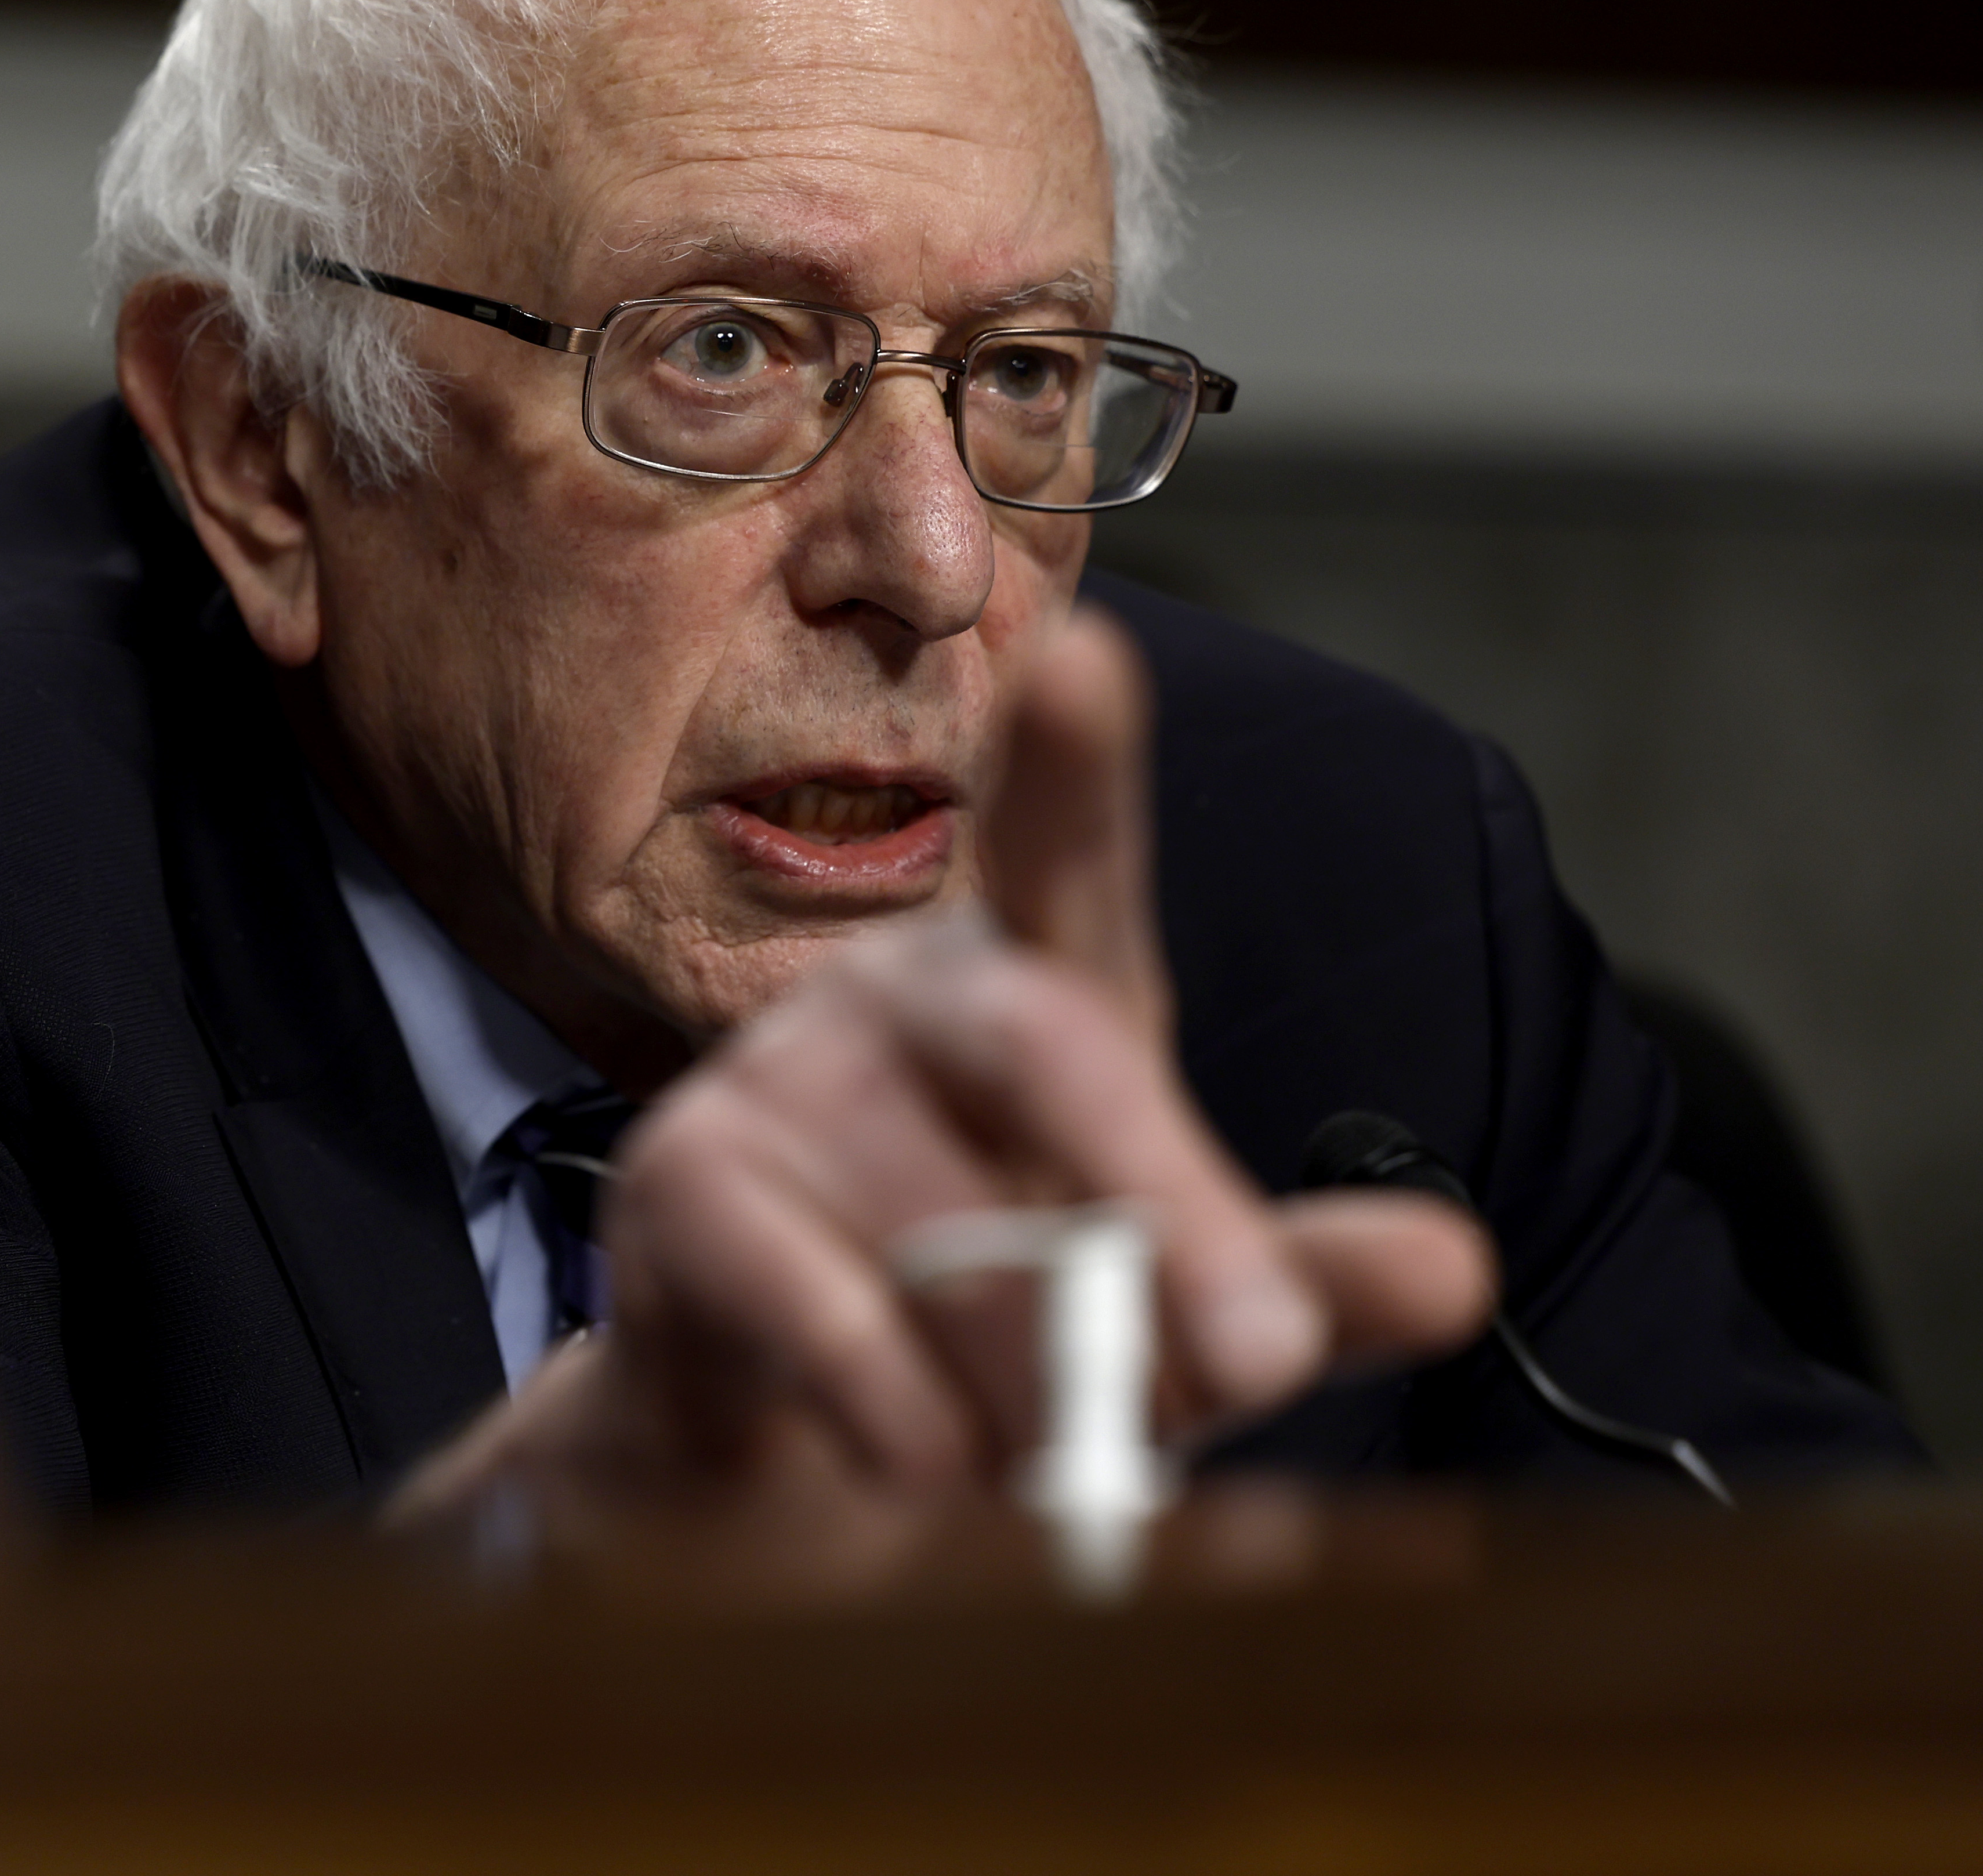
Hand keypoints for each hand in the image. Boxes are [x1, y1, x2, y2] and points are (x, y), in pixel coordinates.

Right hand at [389, 610, 1495, 1534]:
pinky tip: (930, 1472)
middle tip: (1261, 1355)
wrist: (786, 1448)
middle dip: (1164, 1205)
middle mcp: (895, 994)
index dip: (1073, 759)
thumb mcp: (1168, 1301)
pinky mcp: (680, 1188)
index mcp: (1028, 982)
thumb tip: (1453, 1265)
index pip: (1062, 851)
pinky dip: (913, 1432)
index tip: (1086, 662)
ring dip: (1035, 1387)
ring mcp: (774, 1079)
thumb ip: (1298, 1276)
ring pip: (950, 1226)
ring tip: (1052, 1464)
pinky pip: (831, 1320)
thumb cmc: (994, 1327)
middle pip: (1047, 1044)